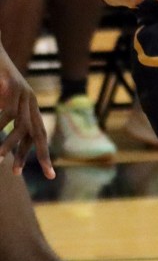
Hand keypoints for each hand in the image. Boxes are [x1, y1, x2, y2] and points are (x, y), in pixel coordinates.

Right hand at [0, 44, 52, 177]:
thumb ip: (3, 121)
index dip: (42, 154)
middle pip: (39, 133)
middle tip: (49, 174)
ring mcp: (24, 94)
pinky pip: (8, 112)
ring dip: (10, 144)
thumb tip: (1, 148)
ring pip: (21, 126)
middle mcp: (30, 102)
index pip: (38, 135)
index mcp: (28, 108)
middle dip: (42, 155)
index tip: (50, 174)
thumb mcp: (0, 104)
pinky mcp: (14, 86)